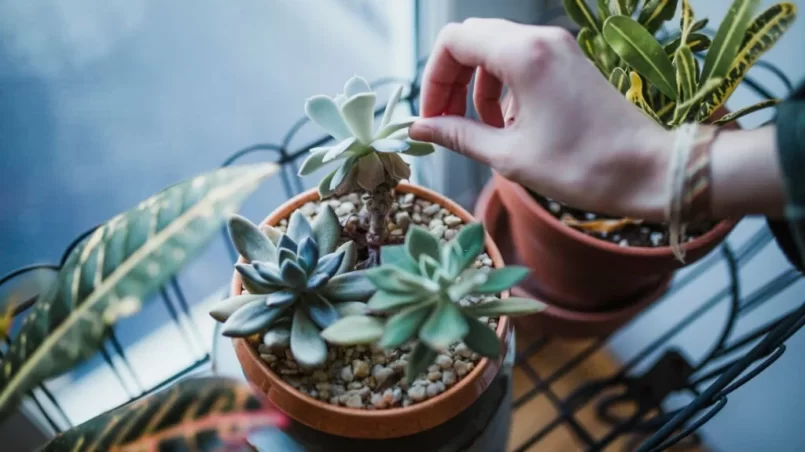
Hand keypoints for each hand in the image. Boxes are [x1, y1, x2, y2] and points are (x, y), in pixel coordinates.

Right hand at [409, 18, 673, 220]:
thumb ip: (458, 135)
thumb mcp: (509, 156)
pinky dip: (503, 86)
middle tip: (447, 121)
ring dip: (477, 86)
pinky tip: (509, 124)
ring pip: (495, 50)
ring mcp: (559, 47)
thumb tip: (418, 129)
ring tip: (482, 129)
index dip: (433, 78)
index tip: (433, 117)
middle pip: (473, 40)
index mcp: (524, 55)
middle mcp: (541, 39)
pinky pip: (521, 60)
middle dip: (451, 79)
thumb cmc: (582, 166)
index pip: (454, 42)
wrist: (648, 170)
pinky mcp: (570, 62)